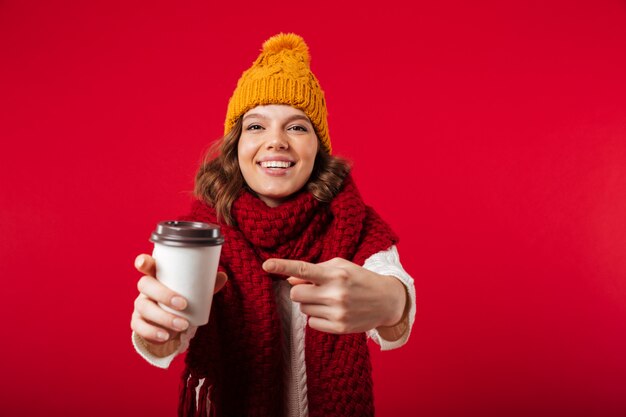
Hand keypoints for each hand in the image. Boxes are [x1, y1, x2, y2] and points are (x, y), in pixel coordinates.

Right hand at [130, 254, 227, 349]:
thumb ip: (206, 284)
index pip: (146, 264)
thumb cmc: (182, 297)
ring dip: (164, 317)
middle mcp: (146, 288)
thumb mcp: (193, 290)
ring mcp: (140, 305)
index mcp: (157, 274)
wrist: (170, 321)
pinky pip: (140, 327)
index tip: (144, 263)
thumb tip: (223, 276)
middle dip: (163, 294)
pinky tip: (165, 336)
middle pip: (145, 285)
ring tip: (183, 325)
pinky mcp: (138, 322)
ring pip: (144, 308)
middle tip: (183, 304)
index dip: (143, 262)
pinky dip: (153, 332)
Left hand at [262, 257, 405, 334]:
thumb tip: (290, 279)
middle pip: (296, 293)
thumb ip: (314, 270)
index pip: (303, 269)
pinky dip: (318, 317)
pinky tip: (334, 312)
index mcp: (335, 274)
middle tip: (317, 288)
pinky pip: (312, 323)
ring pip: (303, 308)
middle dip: (302, 290)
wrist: (386, 300)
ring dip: (312, 303)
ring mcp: (337, 312)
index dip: (282, 266)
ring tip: (331, 300)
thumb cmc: (359, 278)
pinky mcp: (339, 328)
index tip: (265, 265)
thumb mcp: (340, 267)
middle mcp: (336, 293)